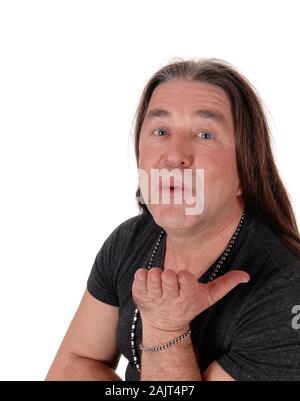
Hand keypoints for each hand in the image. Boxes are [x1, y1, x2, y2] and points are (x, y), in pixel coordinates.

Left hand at [132, 267, 249, 331]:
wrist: (165, 325)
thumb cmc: (188, 305)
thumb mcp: (208, 297)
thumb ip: (226, 284)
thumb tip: (246, 275)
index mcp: (188, 297)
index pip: (185, 277)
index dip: (183, 276)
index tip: (183, 279)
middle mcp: (170, 299)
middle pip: (167, 275)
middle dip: (169, 275)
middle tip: (170, 281)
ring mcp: (154, 298)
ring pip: (153, 274)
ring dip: (155, 275)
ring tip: (159, 282)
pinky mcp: (140, 295)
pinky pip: (139, 276)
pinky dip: (142, 275)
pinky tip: (148, 282)